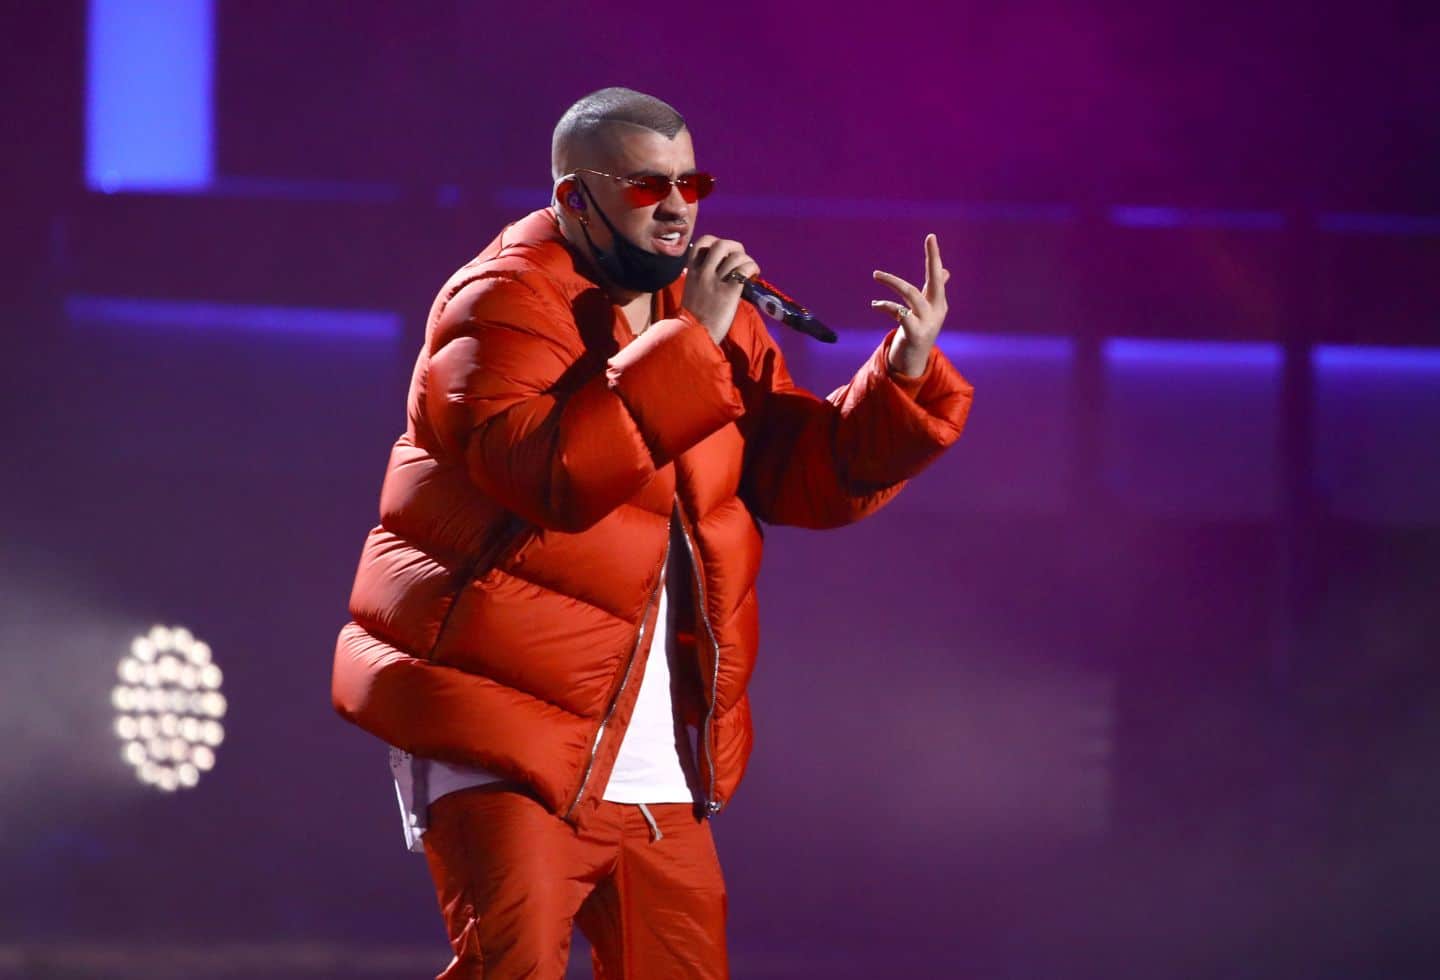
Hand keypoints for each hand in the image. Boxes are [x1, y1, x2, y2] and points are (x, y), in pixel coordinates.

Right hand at [682, 234, 760, 343]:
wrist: (692, 336)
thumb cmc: (693, 318)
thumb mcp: (692, 291)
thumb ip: (702, 278)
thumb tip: (721, 272)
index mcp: (692, 271)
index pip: (702, 242)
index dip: (716, 242)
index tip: (724, 254)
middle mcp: (703, 272)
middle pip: (722, 244)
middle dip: (736, 248)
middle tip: (741, 259)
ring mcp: (716, 281)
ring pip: (736, 256)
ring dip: (747, 260)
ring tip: (751, 270)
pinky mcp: (728, 292)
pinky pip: (744, 270)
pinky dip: (752, 268)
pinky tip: (754, 276)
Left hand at [872, 233, 949, 377]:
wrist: (913, 362)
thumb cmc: (918, 331)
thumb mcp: (927, 310)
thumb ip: (934, 290)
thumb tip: (946, 271)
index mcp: (938, 302)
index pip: (937, 276)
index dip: (934, 257)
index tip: (931, 237)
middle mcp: (936, 310)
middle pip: (933, 280)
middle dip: (932, 259)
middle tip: (930, 238)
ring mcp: (927, 322)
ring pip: (911, 294)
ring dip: (892, 282)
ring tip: (876, 274)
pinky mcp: (915, 334)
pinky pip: (899, 313)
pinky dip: (886, 306)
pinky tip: (875, 304)